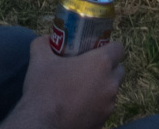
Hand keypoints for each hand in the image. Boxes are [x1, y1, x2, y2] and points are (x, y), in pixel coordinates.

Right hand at [1, 35, 124, 128]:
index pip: (119, 48)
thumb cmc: (44, 89)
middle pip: (119, 70)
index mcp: (100, 64)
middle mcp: (110, 84)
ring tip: (81, 88)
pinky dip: (95, 105)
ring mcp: (108, 106)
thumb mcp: (39, 59)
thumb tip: (47, 39)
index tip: (95, 49)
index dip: (108, 46)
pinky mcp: (103, 122)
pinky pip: (104, 108)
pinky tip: (78, 105)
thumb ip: (44, 43)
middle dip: (108, 67)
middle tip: (88, 67)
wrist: (43, 126)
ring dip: (101, 87)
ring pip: (112, 91)